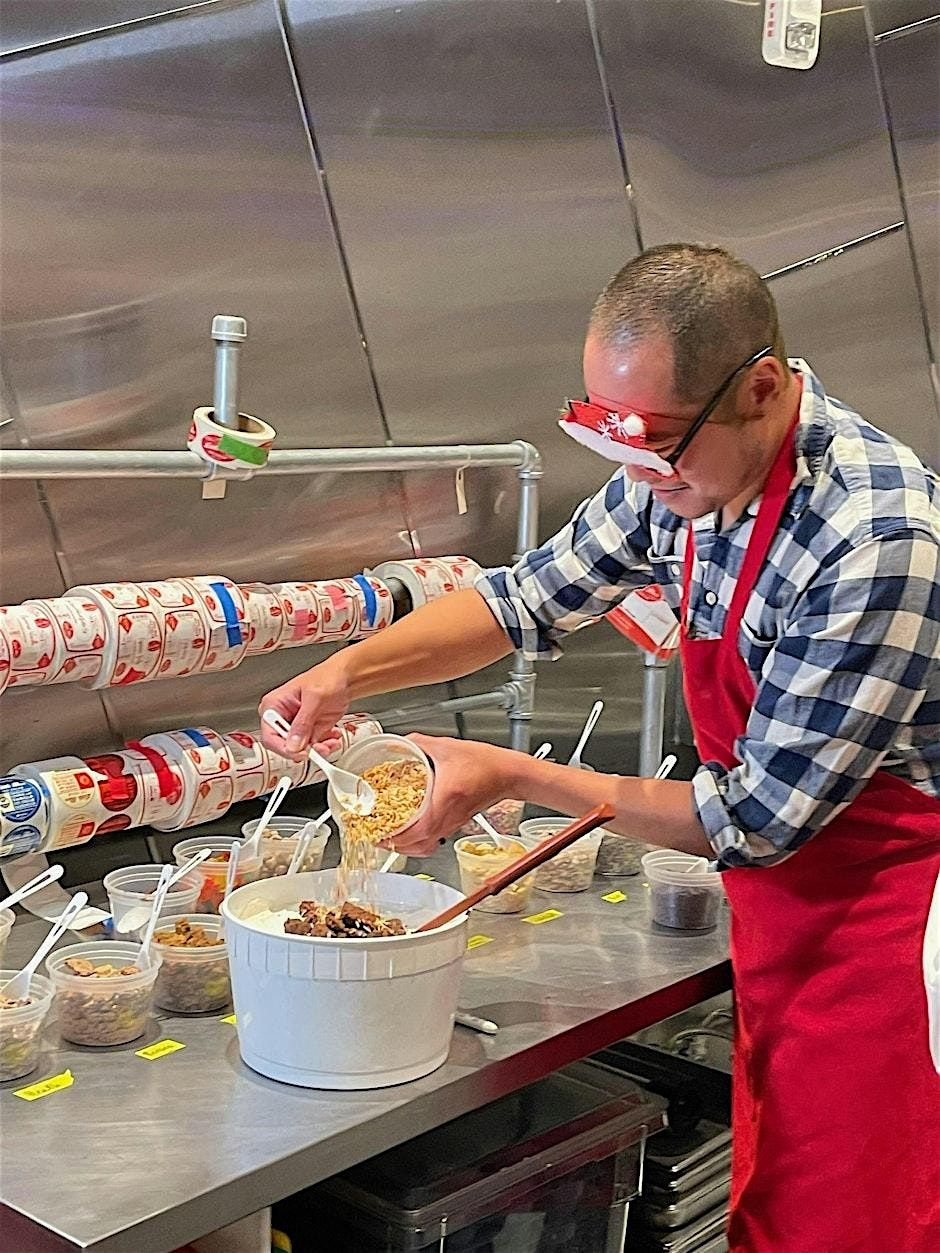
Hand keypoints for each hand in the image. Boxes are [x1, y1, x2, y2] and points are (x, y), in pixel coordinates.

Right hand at [258, 660, 349, 757]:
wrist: (345, 678)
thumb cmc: (327, 677)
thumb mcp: (314, 697)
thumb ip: (303, 722)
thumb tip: (293, 744)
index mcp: (274, 705)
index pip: (269, 735)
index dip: (283, 748)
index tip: (301, 752)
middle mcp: (282, 718)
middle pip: (285, 746)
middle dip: (305, 749)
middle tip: (321, 747)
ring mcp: (296, 726)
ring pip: (301, 749)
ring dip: (318, 749)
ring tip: (331, 741)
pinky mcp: (309, 731)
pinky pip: (313, 747)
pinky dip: (325, 746)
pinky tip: (333, 737)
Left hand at [387, 734, 522, 856]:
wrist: (508, 774)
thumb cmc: (486, 762)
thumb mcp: (447, 746)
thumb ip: (419, 743)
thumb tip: (399, 743)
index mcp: (446, 797)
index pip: (419, 829)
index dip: (396, 836)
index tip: (378, 831)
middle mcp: (448, 815)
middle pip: (419, 845)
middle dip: (394, 844)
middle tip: (376, 834)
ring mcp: (452, 823)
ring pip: (426, 847)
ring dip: (405, 847)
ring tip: (389, 837)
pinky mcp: (455, 824)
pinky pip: (433, 841)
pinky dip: (418, 844)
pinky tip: (409, 833)